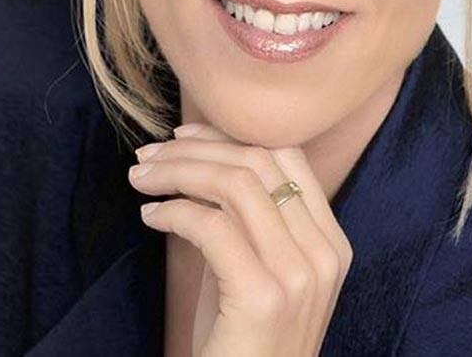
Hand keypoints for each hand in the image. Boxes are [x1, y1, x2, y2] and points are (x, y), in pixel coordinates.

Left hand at [128, 124, 352, 356]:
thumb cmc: (240, 339)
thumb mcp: (252, 268)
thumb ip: (243, 219)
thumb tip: (198, 155)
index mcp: (330, 242)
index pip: (286, 157)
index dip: (229, 136)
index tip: (182, 136)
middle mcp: (326, 254)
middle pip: (259, 162)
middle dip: (194, 149)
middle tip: (147, 157)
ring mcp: (301, 276)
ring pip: (235, 184)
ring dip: (176, 172)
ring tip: (140, 180)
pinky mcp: (264, 297)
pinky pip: (212, 226)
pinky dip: (173, 211)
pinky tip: (150, 218)